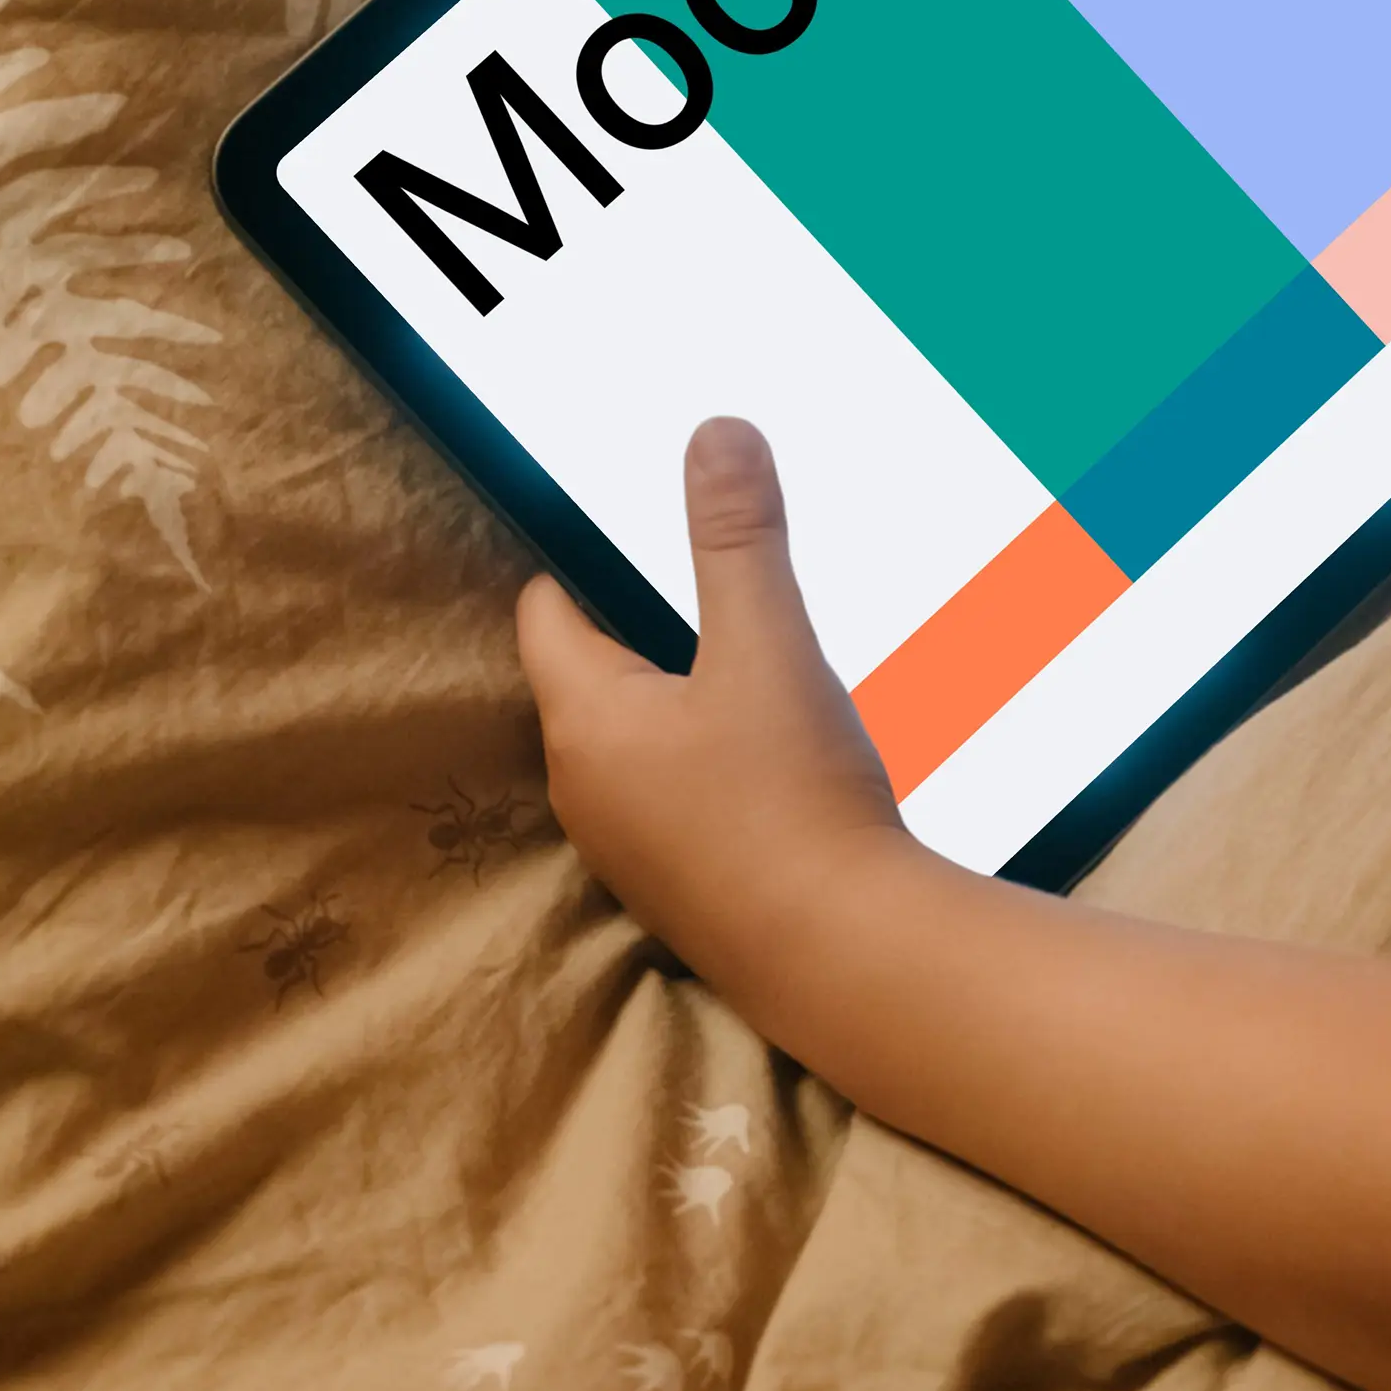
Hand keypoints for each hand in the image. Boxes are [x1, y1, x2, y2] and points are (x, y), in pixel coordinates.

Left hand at [517, 419, 904, 976]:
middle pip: (591, 676)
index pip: (546, 613)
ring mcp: (630, 847)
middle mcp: (586, 788)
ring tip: (757, 666)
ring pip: (638, 741)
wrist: (845, 957)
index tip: (630, 524)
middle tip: (711, 584)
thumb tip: (716, 433)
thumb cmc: (794, 800)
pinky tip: (781, 758)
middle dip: (645, 628)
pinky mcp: (680, 886)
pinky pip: (677, 797)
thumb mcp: (770, 646)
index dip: (582, 560)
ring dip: (685, 701)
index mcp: (585, 719)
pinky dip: (713, 764)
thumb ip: (740, 538)